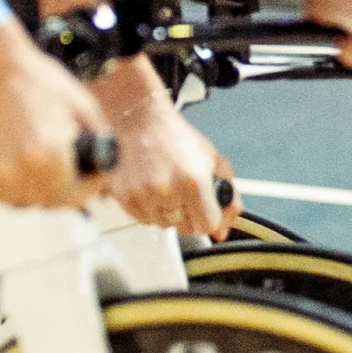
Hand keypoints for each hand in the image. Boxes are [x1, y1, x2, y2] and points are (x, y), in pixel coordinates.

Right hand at [0, 27, 113, 210]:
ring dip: (35, 188)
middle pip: (50, 202)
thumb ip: (99, 141)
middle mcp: (16, 174)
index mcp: (48, 159)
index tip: (91, 175)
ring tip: (39, 162)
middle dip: (64, 187)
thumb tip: (104, 165)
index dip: (89, 186)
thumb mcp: (82, 105)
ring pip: (23, 201)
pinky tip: (16, 160)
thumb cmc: (35, 80)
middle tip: (68, 167)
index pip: (77, 197)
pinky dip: (10, 184)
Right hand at [98, 57, 235, 239]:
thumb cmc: (177, 138)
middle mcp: (167, 190)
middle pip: (185, 228)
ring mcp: (144, 195)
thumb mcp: (213, 160)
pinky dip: (150, 210)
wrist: (140, 121)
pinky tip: (152, 189)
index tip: (208, 211)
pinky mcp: (125, 197)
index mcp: (194, 181)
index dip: (211, 219)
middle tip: (186, 195)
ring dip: (169, 213)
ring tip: (167, 188)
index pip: (207, 224)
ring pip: (164, 225)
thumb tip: (222, 231)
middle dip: (190, 216)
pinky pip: (143, 220)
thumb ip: (226, 195)